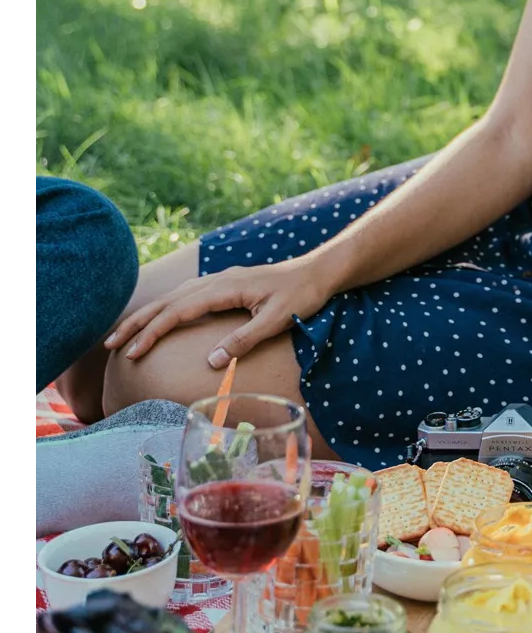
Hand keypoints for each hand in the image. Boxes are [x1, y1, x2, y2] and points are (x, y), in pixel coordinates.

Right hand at [104, 258, 335, 367]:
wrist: (320, 271)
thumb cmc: (302, 296)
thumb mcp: (277, 320)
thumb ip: (244, 339)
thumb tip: (210, 361)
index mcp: (226, 288)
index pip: (178, 311)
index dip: (152, 332)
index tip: (132, 353)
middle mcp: (218, 280)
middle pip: (168, 301)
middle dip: (137, 323)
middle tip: (110, 346)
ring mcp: (221, 280)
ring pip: (175, 297)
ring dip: (149, 315)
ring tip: (125, 335)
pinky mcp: (228, 284)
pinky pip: (188, 295)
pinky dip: (167, 307)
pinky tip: (161, 318)